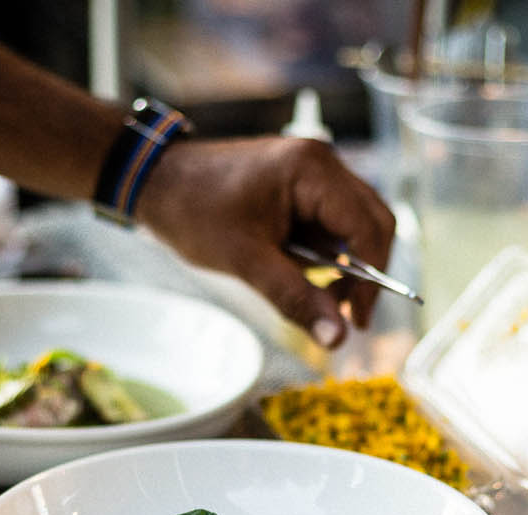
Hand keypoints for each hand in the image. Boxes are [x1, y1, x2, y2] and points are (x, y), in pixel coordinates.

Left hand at [135, 136, 396, 348]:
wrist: (155, 181)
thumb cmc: (193, 211)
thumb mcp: (246, 261)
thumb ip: (296, 298)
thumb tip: (336, 338)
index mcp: (312, 171)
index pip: (368, 228)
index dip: (372, 278)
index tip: (358, 320)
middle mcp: (322, 163)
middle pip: (372, 223)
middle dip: (362, 273)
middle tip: (343, 315)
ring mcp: (312, 172)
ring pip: (353, 226)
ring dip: (342, 266)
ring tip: (315, 297)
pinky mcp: (301, 184)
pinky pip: (329, 223)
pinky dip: (323, 254)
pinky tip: (299, 274)